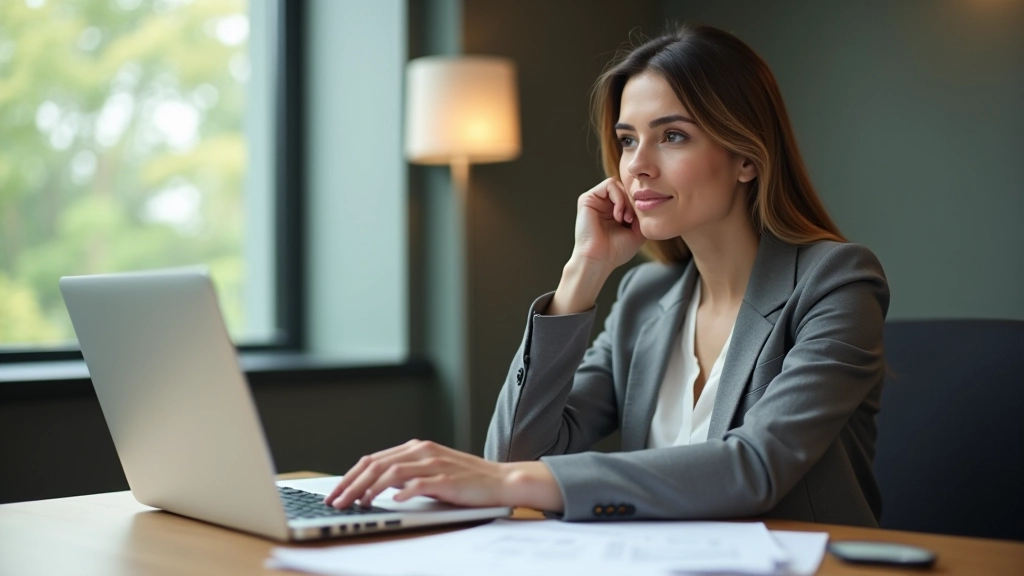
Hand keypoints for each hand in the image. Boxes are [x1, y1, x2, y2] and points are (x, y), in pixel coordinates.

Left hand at [323, 439, 562, 510]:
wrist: (500, 481)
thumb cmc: (465, 480)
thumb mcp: (430, 472)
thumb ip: (406, 474)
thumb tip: (376, 484)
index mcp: (416, 448)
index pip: (373, 460)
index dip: (350, 477)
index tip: (335, 494)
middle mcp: (422, 451)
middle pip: (376, 464)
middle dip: (352, 485)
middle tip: (337, 502)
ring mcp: (434, 463)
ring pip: (391, 472)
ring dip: (369, 490)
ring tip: (357, 505)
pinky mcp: (447, 478)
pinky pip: (419, 483)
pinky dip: (402, 492)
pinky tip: (391, 502)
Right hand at [572, 177, 646, 271]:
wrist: (598, 260)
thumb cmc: (615, 251)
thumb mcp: (637, 231)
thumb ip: (642, 215)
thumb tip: (648, 199)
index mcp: (612, 210)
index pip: (629, 194)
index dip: (637, 204)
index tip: (638, 221)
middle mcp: (602, 204)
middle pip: (624, 187)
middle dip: (632, 202)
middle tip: (631, 220)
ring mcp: (595, 200)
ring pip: (618, 184)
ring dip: (626, 200)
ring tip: (625, 218)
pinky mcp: (587, 198)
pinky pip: (610, 184)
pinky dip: (619, 198)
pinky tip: (618, 215)